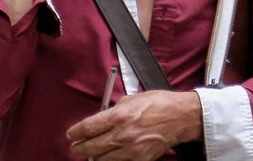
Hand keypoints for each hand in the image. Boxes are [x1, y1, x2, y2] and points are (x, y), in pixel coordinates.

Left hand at [66, 90, 202, 159]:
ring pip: (102, 159)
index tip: (71, 135)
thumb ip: (115, 109)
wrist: (181, 117)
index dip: (76, 133)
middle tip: (76, 147)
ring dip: (94, 156)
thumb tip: (103, 118)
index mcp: (119, 116)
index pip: (88, 128)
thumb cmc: (159, 104)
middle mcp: (122, 134)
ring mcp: (131, 149)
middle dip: (80, 148)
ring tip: (91, 153)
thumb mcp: (133, 98)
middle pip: (91, 147)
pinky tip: (108, 157)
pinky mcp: (140, 159)